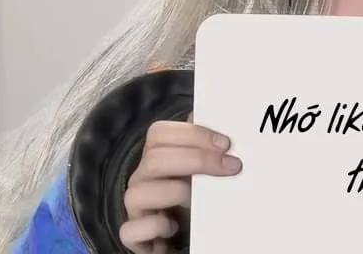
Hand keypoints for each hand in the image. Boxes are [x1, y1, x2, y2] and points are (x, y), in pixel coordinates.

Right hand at [119, 114, 241, 253]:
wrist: (178, 235)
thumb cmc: (190, 197)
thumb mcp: (199, 171)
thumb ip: (206, 149)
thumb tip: (225, 127)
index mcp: (155, 157)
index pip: (159, 133)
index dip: (193, 134)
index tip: (225, 144)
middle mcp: (141, 179)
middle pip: (154, 159)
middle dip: (196, 160)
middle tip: (231, 167)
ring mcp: (135, 207)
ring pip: (137, 194)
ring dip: (176, 193)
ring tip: (201, 200)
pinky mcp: (133, 235)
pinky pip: (131, 230)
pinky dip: (154, 227)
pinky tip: (173, 227)